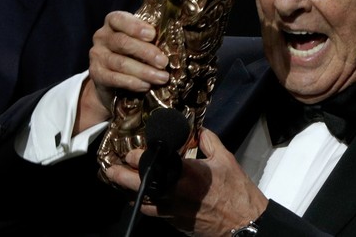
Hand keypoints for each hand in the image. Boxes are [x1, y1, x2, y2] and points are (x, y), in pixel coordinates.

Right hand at [75, 11, 169, 133]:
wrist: (112, 81)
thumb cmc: (133, 54)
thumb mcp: (141, 42)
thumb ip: (150, 39)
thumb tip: (172, 43)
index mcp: (113, 23)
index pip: (119, 19)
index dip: (135, 27)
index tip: (152, 35)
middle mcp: (101, 36)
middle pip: (123, 43)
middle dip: (146, 53)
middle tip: (164, 62)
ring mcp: (97, 55)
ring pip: (121, 63)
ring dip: (144, 71)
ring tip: (162, 77)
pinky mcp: (96, 74)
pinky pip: (114, 78)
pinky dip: (132, 82)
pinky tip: (146, 86)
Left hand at [105, 128, 268, 236]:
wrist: (243, 222)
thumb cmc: (236, 191)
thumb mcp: (225, 158)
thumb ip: (208, 140)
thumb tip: (197, 130)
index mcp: (187, 174)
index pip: (152, 164)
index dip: (137, 157)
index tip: (131, 151)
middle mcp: (175, 194)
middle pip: (138, 186)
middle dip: (121, 177)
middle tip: (112, 169)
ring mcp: (173, 212)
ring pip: (143, 202)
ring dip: (131, 192)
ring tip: (123, 182)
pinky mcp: (175, 224)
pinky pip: (155, 212)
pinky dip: (147, 203)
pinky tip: (146, 196)